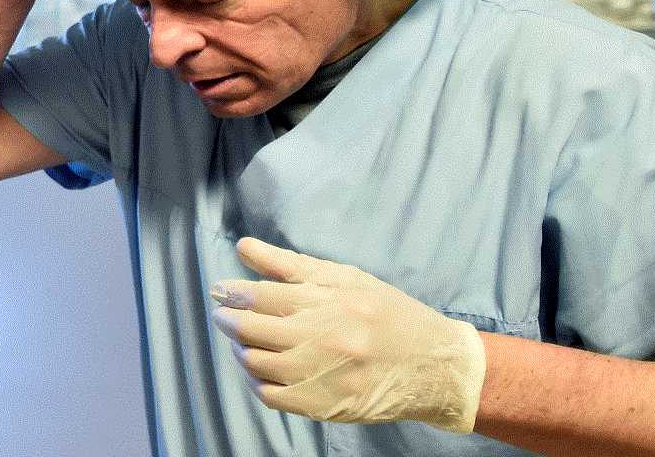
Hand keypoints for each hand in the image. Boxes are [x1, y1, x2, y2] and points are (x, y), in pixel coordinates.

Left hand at [210, 237, 485, 432]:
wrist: (434, 366)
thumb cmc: (389, 314)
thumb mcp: (347, 278)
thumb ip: (291, 264)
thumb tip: (244, 248)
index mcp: (331, 301)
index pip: (263, 295)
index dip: (233, 292)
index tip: (219, 291)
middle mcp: (325, 337)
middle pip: (255, 329)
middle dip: (230, 320)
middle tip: (224, 314)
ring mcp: (324, 375)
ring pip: (257, 363)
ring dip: (241, 349)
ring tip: (242, 340)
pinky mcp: (324, 406)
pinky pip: (271, 396)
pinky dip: (256, 380)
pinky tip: (259, 368)